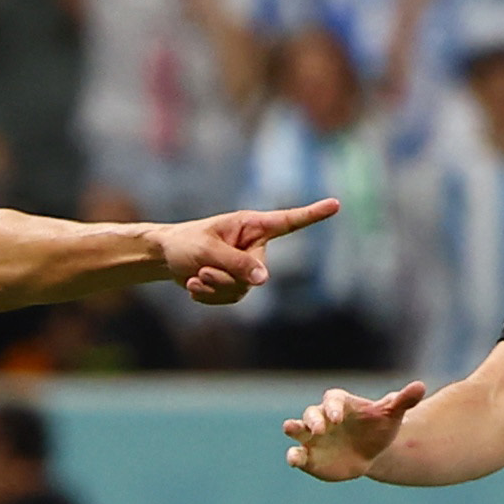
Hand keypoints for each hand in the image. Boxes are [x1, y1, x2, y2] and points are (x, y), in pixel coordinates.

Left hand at [158, 198, 337, 304]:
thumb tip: (264, 280)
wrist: (168, 257)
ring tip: (196, 277)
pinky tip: (195, 285)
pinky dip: (210, 297)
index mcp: (252, 226)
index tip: (336, 203)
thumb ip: (236, 263)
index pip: (288, 221)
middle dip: (226, 278)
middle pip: (257, 273)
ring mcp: (247, 267)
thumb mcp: (207, 251)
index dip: (313, 214)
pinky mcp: (237, 284)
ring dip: (215, 289)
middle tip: (202, 273)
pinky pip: (231, 300)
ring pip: (244, 291)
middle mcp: (254, 245)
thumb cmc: (186, 243)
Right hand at [284, 381, 427, 480]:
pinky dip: (294, 456)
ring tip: (291, 430)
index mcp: (340, 404)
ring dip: (293, 430)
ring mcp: (312, 438)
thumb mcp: (392, 414)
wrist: (372, 452)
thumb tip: (420, 386)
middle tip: (319, 429)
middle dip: (312, 420)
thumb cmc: (379, 428)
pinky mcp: (309, 457)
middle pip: (311, 413)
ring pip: (297, 430)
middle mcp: (322, 418)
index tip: (337, 416)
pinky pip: (297, 455)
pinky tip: (294, 460)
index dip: (332, 406)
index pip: (332, 399)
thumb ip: (403, 400)